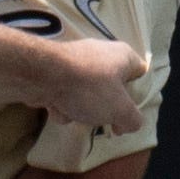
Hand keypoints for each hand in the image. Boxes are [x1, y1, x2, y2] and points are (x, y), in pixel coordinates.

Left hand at [29, 34, 145, 139]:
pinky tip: (56, 108)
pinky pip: (64, 94)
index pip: (140, 77)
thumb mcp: (120, 110)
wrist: (39, 75)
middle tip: (102, 118)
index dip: (138, 98)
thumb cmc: (89, 87)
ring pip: (86, 95)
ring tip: (75, 112)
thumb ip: (132, 119)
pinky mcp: (53, 71)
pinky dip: (61, 105)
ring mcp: (74, 62)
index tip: (130, 114)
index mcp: (123, 55)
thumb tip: (129, 124)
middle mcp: (100, 54)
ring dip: (79, 110)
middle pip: (110, 89)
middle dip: (104, 108)